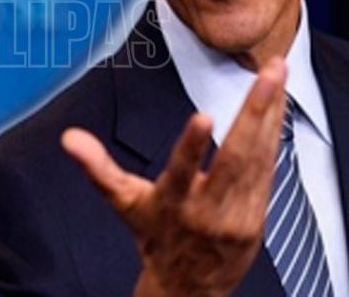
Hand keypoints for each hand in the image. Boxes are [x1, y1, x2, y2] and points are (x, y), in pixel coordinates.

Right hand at [61, 57, 287, 296]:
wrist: (188, 286)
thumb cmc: (154, 234)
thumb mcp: (123, 201)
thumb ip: (97, 166)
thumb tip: (69, 139)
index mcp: (172, 202)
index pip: (181, 171)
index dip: (191, 146)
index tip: (203, 117)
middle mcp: (208, 209)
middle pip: (235, 158)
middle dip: (253, 112)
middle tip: (267, 73)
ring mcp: (237, 214)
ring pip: (259, 158)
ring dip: (270, 113)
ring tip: (276, 74)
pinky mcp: (257, 214)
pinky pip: (269, 168)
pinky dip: (274, 132)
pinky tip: (279, 104)